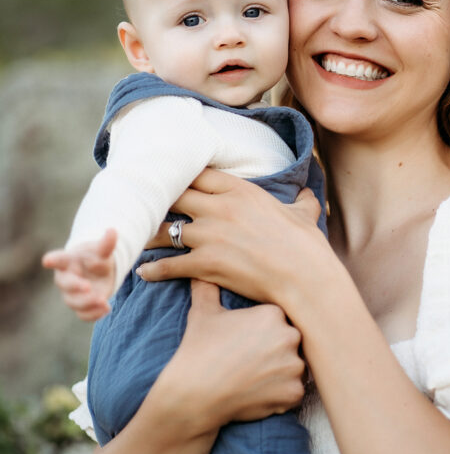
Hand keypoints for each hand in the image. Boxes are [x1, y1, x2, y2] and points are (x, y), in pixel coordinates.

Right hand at [42, 229, 116, 320]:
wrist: (98, 272)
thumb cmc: (95, 257)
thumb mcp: (102, 250)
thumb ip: (107, 243)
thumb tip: (113, 230)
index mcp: (68, 261)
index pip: (58, 259)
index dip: (52, 260)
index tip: (47, 260)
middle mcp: (66, 278)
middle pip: (65, 285)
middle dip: (76, 287)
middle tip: (89, 287)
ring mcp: (72, 294)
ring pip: (74, 303)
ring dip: (87, 304)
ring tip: (104, 301)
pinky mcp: (82, 306)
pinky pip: (83, 315)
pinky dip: (94, 315)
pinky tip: (106, 308)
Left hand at [136, 169, 324, 308]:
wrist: (305, 277)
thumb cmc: (307, 246)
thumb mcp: (304, 215)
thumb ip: (301, 201)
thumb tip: (310, 193)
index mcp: (241, 191)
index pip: (199, 175)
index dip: (182, 177)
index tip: (169, 180)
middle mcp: (220, 208)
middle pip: (176, 197)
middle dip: (160, 201)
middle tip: (144, 205)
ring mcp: (210, 235)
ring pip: (165, 230)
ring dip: (150, 234)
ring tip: (136, 238)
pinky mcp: (206, 263)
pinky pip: (170, 264)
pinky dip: (154, 269)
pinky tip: (143, 271)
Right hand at [151, 280, 306, 434]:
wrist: (193, 393)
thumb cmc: (198, 350)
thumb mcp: (202, 313)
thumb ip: (207, 288)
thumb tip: (201, 271)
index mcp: (273, 313)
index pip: (278, 321)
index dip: (261, 333)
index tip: (245, 343)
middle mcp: (290, 335)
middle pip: (289, 343)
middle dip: (275, 352)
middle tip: (249, 362)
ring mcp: (294, 366)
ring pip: (294, 367)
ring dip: (280, 374)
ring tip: (253, 378)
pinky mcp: (294, 393)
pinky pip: (294, 392)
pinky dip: (281, 395)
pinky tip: (258, 393)